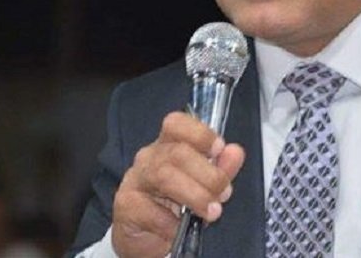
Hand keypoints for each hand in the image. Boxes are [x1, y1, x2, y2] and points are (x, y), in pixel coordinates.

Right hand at [111, 112, 245, 257]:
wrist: (146, 236)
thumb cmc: (178, 203)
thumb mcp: (204, 184)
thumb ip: (221, 167)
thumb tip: (235, 152)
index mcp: (169, 144)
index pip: (176, 124)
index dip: (199, 133)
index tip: (219, 148)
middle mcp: (149, 157)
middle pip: (177, 152)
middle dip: (208, 174)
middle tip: (224, 193)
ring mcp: (135, 180)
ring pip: (164, 176)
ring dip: (195, 195)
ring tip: (212, 211)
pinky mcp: (125, 206)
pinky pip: (150, 211)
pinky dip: (172, 222)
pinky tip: (182, 228)